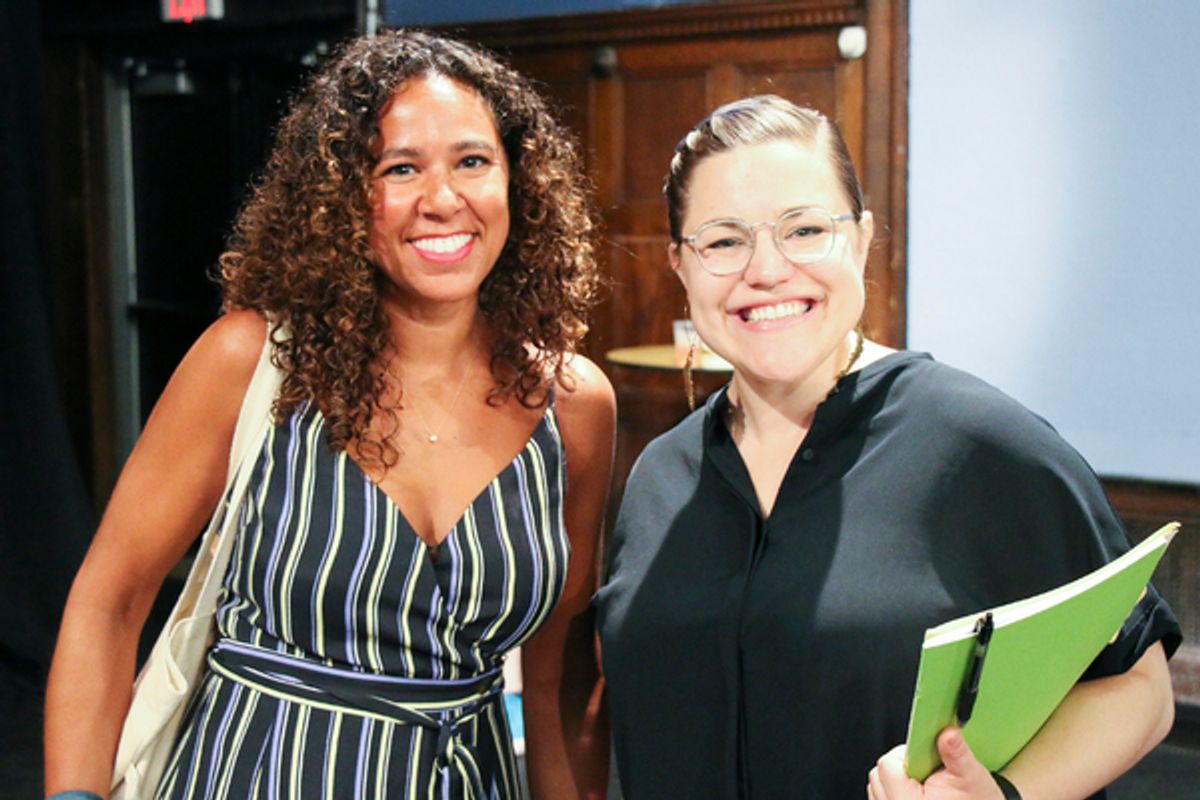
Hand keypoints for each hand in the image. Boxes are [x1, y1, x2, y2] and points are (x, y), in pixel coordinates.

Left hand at [868, 727, 1004, 799]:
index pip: (887, 766)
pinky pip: (884, 799)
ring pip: (880, 788)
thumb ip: (956, 752)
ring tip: (925, 784)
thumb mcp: (971, 777)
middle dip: (902, 767)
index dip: (906, 754)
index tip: (924, 755)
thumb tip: (947, 733)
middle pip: (879, 776)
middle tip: (927, 770)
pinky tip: (920, 794)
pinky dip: (896, 794)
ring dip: (898, 781)